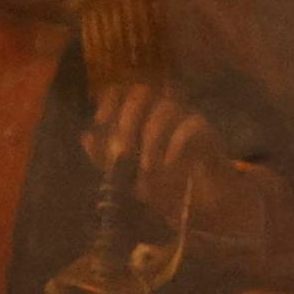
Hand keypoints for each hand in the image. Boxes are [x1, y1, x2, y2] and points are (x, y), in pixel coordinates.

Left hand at [85, 83, 216, 214]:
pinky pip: (190, 125)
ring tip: (146, 168)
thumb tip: (85, 137)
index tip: (99, 122)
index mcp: (142, 115)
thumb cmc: (161, 184)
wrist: (200, 203)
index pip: (122, 90)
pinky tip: (167, 164)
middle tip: (122, 153)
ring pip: (166, 108)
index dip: (109, 101)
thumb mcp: (127, 175)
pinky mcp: (207, 131)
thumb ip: (106, 158)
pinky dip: (175, 144)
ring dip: (151, 139)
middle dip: (128, 121)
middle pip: (142, 92)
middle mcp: (162, 108)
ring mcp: (186, 116)